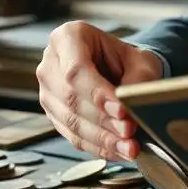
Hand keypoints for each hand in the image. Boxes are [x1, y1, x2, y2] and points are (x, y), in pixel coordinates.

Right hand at [37, 20, 162, 160]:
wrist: (121, 69)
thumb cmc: (128, 60)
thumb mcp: (139, 62)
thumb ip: (137, 81)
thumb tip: (130, 110)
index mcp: (68, 37)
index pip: (77, 70)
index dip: (98, 94)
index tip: (122, 110)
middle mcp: (50, 64)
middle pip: (72, 98)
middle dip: (104, 120)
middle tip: (130, 132)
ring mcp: (48, 92)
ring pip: (71, 121)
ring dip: (102, 138)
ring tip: (129, 147)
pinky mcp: (54, 116)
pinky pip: (73, 136)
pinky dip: (98, 147)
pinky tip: (119, 151)